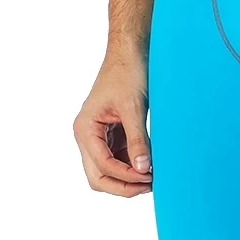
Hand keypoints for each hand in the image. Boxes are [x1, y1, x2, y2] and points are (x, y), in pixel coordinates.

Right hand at [73, 47, 152, 197]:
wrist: (130, 54)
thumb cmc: (127, 74)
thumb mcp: (134, 108)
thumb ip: (138, 140)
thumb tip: (144, 169)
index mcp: (85, 129)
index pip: (102, 166)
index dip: (126, 176)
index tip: (150, 177)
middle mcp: (87, 136)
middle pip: (98, 177)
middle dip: (123, 185)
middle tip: (150, 185)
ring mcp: (99, 137)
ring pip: (108, 172)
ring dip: (128, 178)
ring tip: (154, 177)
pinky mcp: (112, 135)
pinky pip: (119, 159)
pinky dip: (132, 166)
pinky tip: (151, 165)